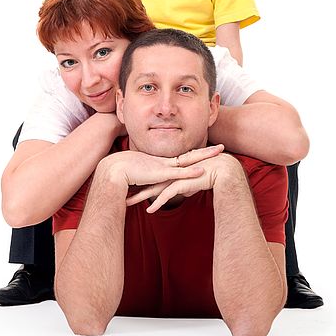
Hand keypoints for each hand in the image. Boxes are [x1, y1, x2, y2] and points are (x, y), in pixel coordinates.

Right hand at [101, 144, 224, 189]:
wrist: (114, 170)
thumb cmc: (124, 173)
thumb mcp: (141, 178)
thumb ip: (149, 182)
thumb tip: (152, 188)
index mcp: (163, 162)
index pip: (184, 157)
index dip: (196, 154)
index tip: (208, 151)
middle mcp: (166, 162)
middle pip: (191, 155)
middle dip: (207, 152)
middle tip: (221, 147)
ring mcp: (165, 166)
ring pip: (189, 160)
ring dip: (205, 156)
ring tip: (219, 152)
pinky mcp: (160, 174)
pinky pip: (179, 173)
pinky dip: (190, 173)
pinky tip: (202, 172)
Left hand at [127, 151, 241, 212]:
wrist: (221, 169)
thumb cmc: (209, 174)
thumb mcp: (193, 182)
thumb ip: (185, 186)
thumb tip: (182, 192)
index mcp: (172, 171)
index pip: (152, 177)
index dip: (140, 182)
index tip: (128, 186)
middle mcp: (170, 174)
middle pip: (147, 181)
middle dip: (132, 188)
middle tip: (120, 193)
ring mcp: (175, 179)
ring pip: (153, 189)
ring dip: (139, 197)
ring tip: (127, 203)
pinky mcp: (181, 184)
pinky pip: (166, 196)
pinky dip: (157, 204)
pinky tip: (149, 211)